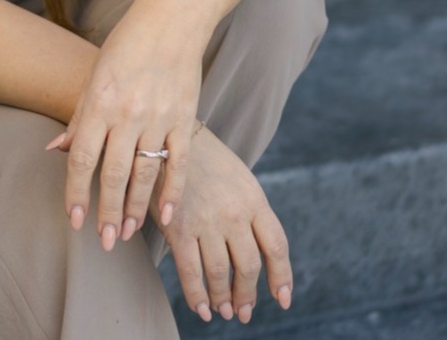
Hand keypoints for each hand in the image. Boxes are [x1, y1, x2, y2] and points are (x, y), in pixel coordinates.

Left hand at [46, 16, 203, 251]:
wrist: (171, 20)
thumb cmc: (126, 45)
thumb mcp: (94, 76)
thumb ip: (78, 117)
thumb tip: (55, 149)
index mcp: (99, 102)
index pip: (82, 158)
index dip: (76, 193)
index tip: (74, 221)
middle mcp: (127, 114)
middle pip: (112, 174)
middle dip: (105, 212)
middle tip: (103, 241)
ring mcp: (158, 118)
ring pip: (144, 175)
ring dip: (134, 209)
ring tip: (126, 233)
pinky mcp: (185, 119)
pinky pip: (179, 164)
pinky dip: (173, 192)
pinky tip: (168, 216)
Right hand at [160, 124, 292, 324]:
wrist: (165, 134)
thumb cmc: (202, 158)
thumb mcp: (237, 177)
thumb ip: (250, 209)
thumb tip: (259, 248)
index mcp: (253, 197)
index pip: (276, 245)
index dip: (282, 277)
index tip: (282, 299)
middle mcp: (234, 212)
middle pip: (249, 266)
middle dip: (247, 294)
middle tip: (243, 311)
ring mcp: (207, 221)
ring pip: (221, 273)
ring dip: (223, 298)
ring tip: (224, 311)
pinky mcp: (179, 227)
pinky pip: (191, 272)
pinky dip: (197, 296)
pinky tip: (201, 308)